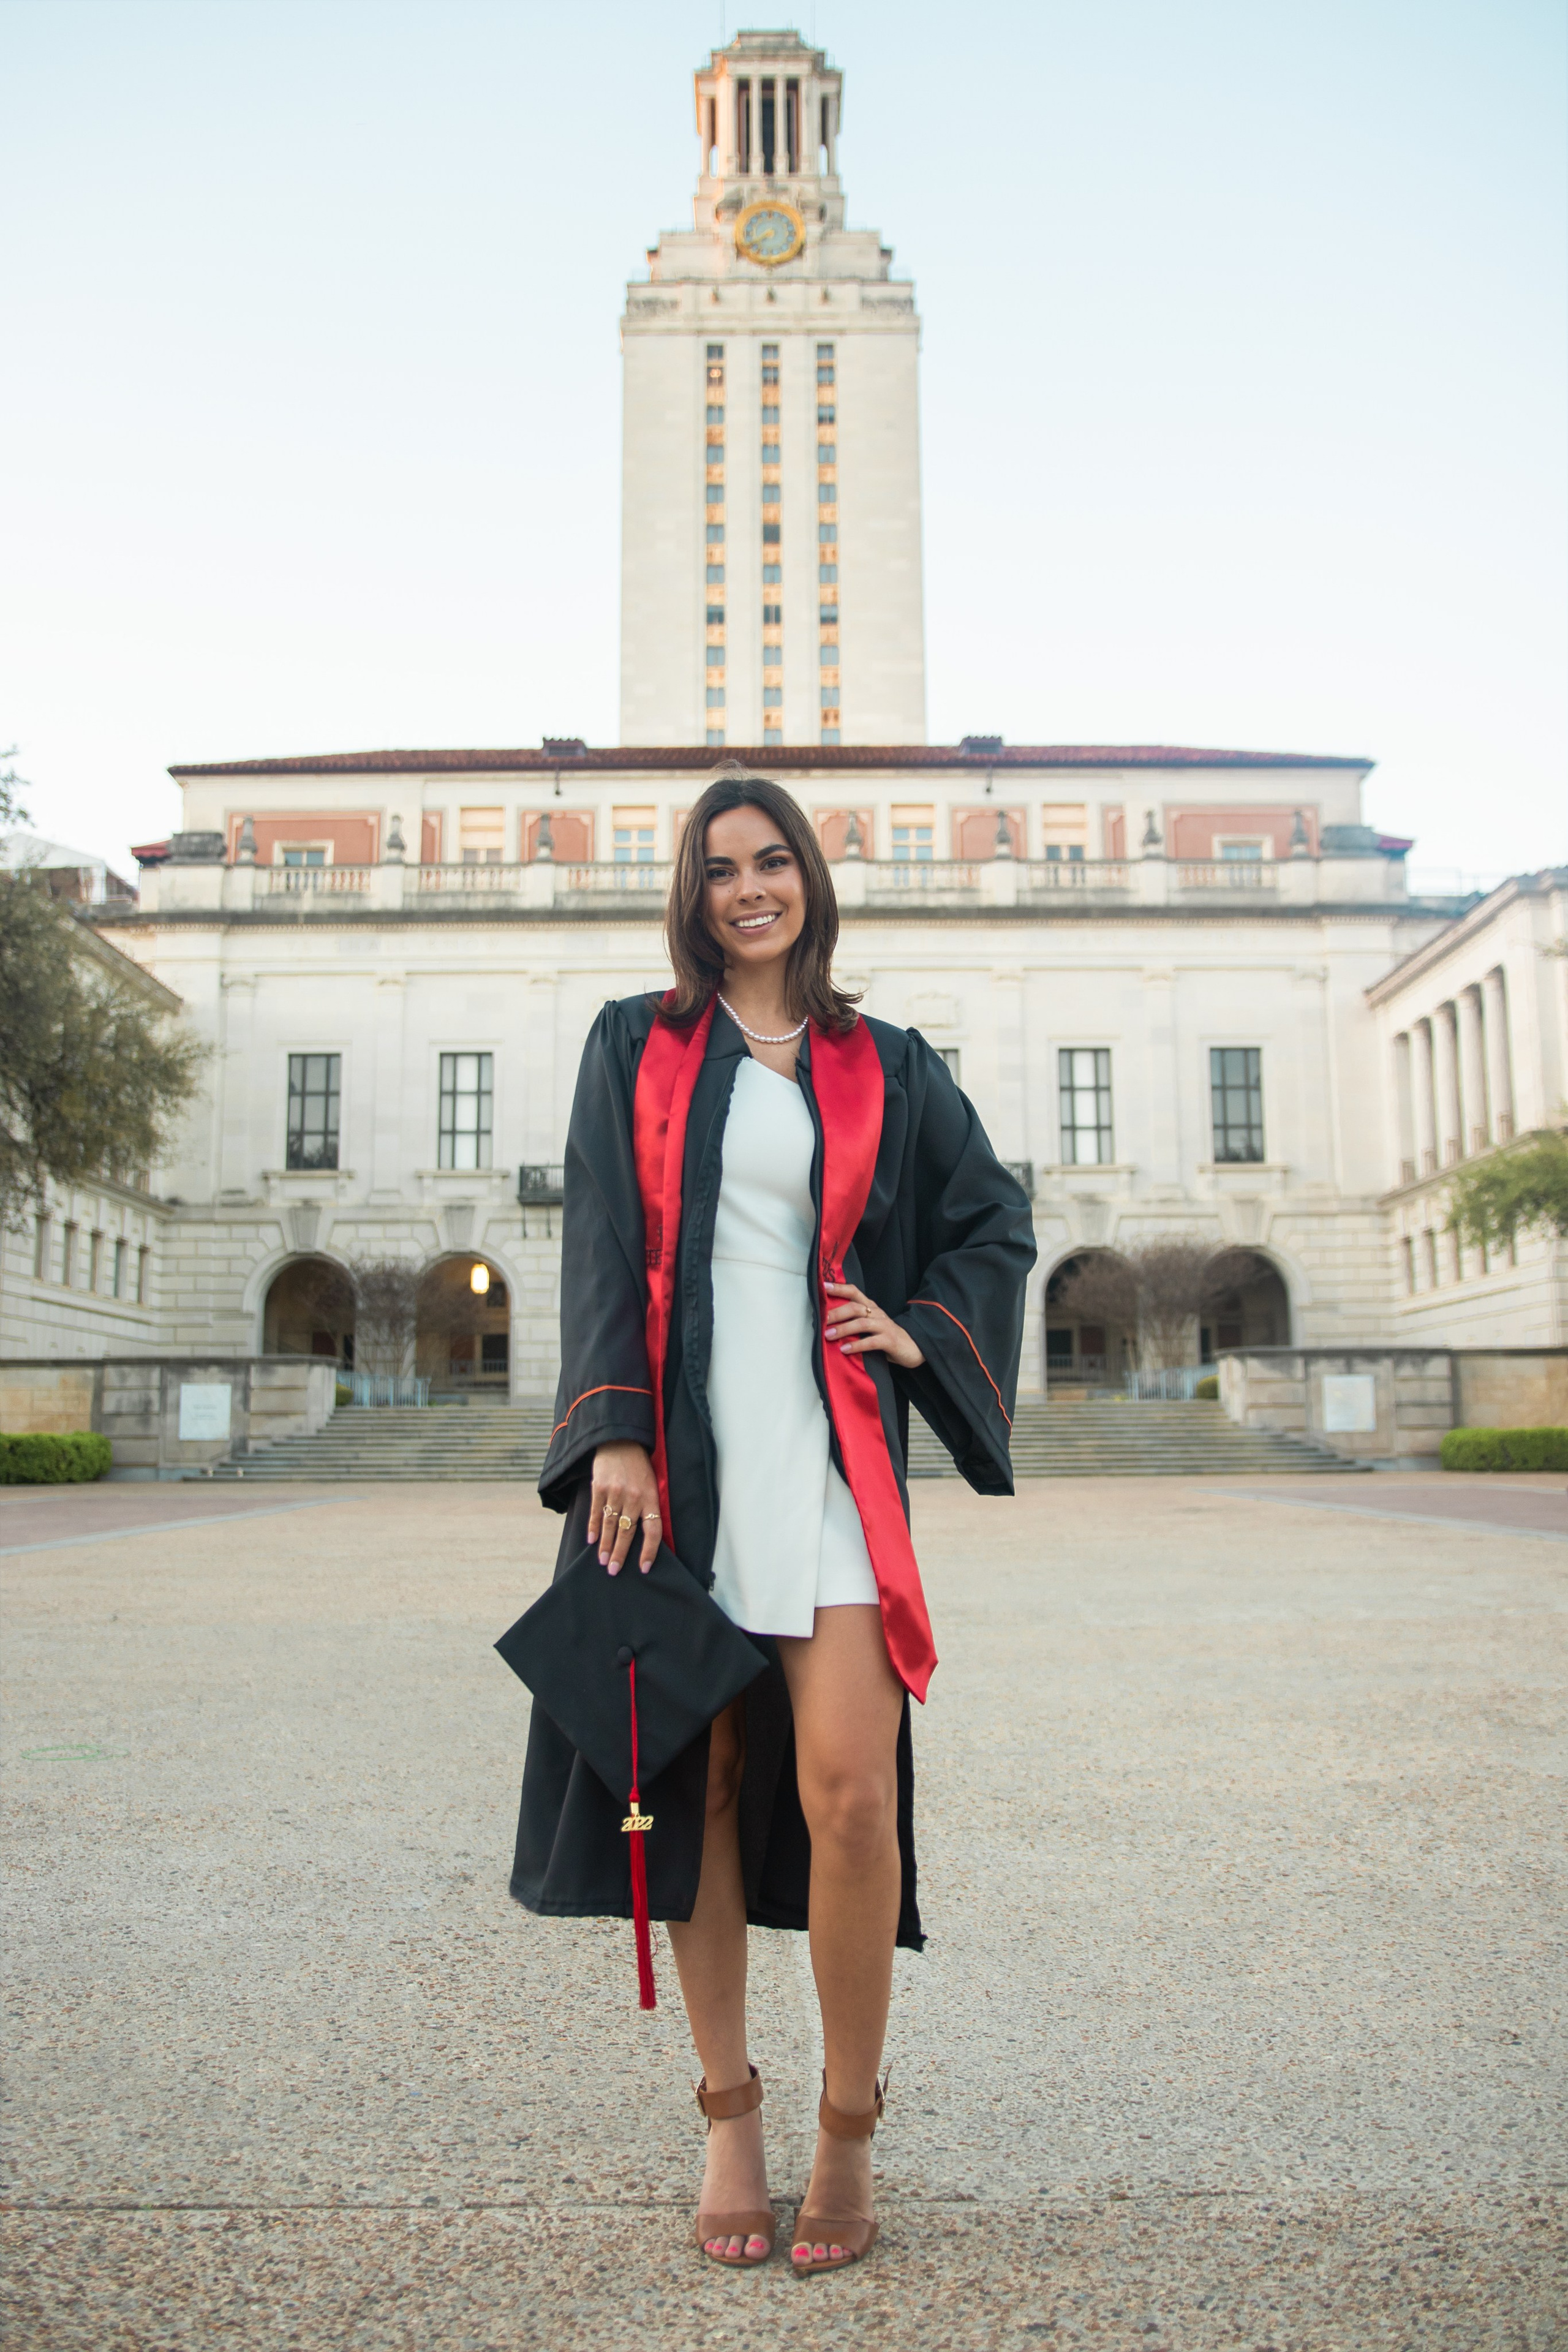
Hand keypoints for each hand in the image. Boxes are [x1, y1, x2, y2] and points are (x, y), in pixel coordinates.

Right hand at [589, 1442, 660, 1574]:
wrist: (620, 1440)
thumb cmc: (638, 1465)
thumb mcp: (651, 1483)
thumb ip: (648, 1506)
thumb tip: (646, 1534)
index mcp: (650, 1497)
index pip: (653, 1530)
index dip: (649, 1551)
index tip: (643, 1568)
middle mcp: (633, 1497)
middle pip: (627, 1532)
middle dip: (620, 1554)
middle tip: (614, 1570)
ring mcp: (615, 1493)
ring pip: (610, 1525)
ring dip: (605, 1545)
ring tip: (602, 1561)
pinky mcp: (599, 1488)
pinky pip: (596, 1513)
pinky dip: (593, 1528)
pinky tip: (592, 1540)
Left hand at [823, 1281, 925, 1369]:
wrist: (913, 1348)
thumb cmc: (886, 1336)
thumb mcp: (870, 1326)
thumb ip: (854, 1322)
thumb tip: (827, 1324)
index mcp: (871, 1308)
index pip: (854, 1292)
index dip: (839, 1288)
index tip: (823, 1286)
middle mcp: (877, 1313)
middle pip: (855, 1307)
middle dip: (836, 1312)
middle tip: (821, 1319)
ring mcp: (884, 1326)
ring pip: (861, 1323)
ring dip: (843, 1329)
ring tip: (828, 1335)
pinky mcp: (890, 1340)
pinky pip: (871, 1342)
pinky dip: (857, 1345)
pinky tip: (845, 1349)